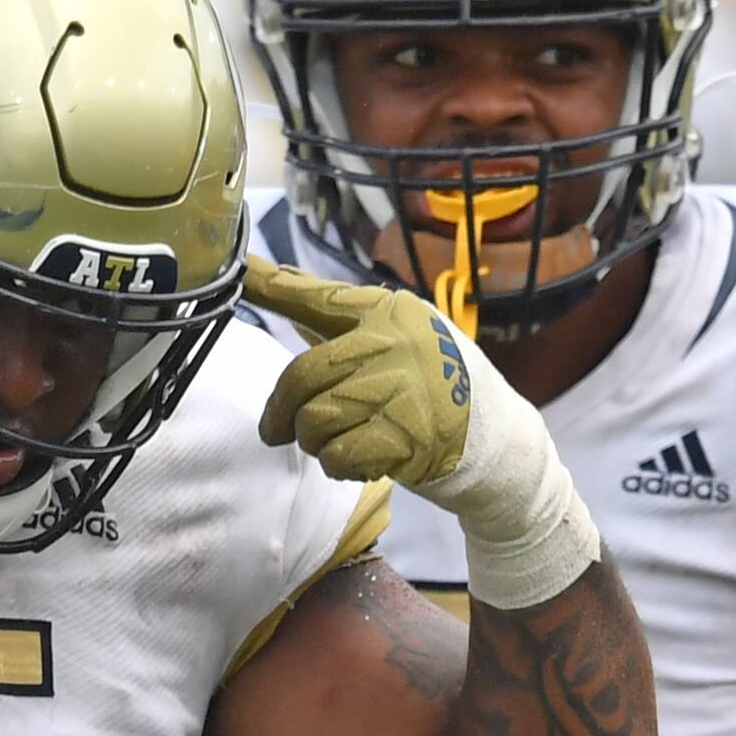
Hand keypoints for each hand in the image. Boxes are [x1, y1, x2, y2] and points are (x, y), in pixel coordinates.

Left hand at [243, 255, 599, 609]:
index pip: (316, 297)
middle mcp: (397, 342)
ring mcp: (405, 388)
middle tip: (276, 431)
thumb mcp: (393, 342)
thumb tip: (273, 279)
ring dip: (315, 442)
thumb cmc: (431, 389)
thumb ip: (334, 320)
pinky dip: (339, 465)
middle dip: (280, 413)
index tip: (238, 270)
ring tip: (340, 441)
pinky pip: (337, 456)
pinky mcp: (409, 436)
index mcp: (389, 313)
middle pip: (302, 376)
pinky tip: (362, 460)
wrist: (497, 445)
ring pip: (314, 421)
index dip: (271, 286)